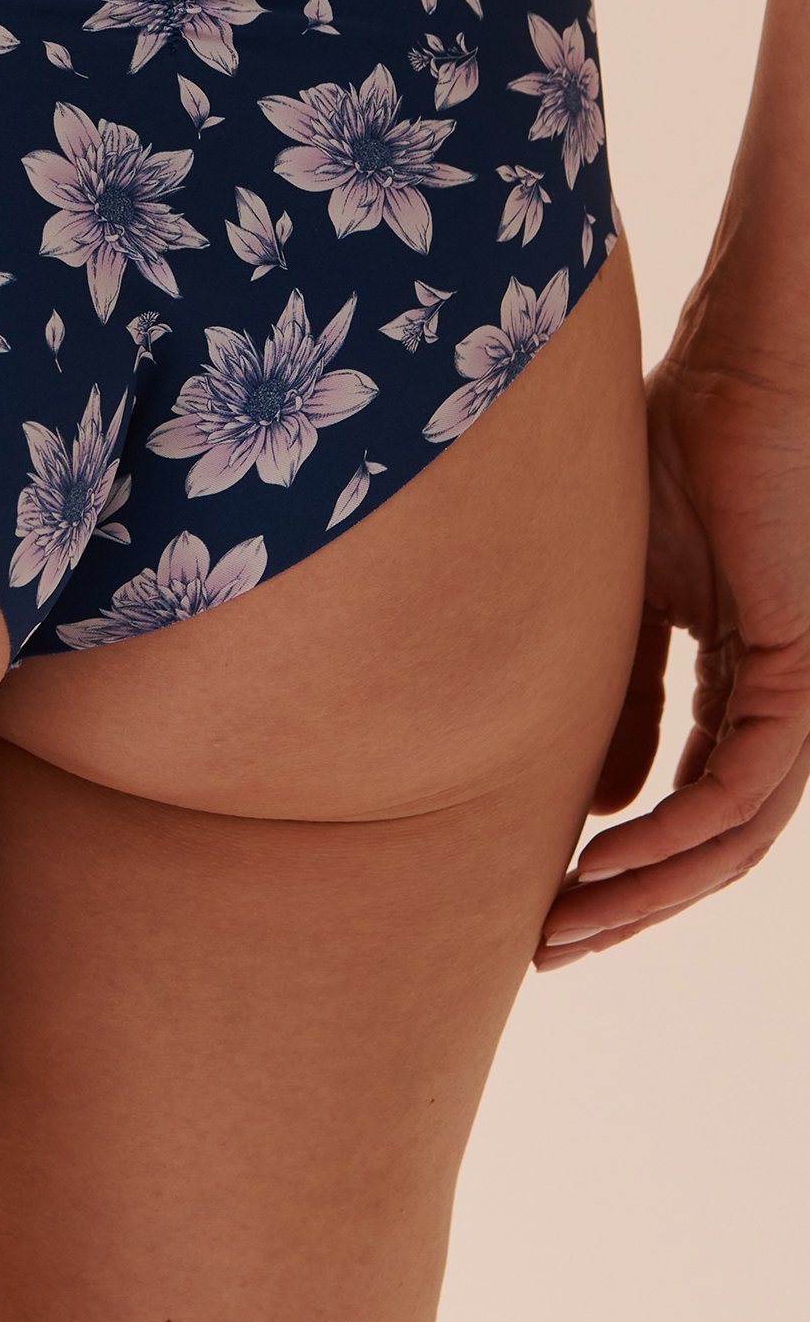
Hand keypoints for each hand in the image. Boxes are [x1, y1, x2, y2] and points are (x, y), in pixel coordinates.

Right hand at [537, 327, 809, 970]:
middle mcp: (778, 698)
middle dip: (628, 903)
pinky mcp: (805, 668)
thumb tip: (592, 803)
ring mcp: (799, 689)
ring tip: (567, 927)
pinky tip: (608, 857)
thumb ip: (616, 700)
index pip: (688, 799)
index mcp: (741, 678)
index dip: (619, 863)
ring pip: (736, 832)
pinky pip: (746, 784)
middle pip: (712, 838)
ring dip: (650, 890)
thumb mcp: (619, 607)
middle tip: (545, 950)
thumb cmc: (667, 458)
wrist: (734, 371)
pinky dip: (679, 832)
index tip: (539, 904)